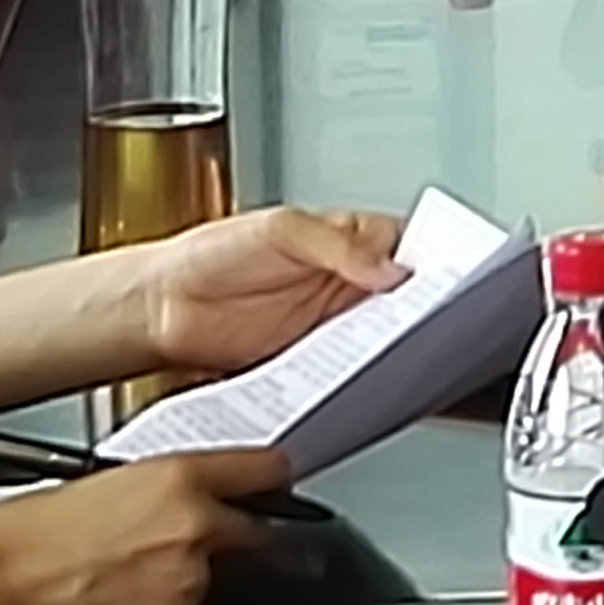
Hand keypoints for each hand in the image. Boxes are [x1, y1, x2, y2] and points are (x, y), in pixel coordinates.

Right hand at [0, 450, 287, 604]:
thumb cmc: (22, 535)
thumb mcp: (103, 482)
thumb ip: (164, 488)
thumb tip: (190, 497)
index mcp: (180, 477)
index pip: (268, 471)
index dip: (271, 484)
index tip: (274, 492)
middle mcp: (196, 528)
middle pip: (260, 537)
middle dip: (241, 543)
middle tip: (194, 550)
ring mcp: (186, 584)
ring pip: (220, 587)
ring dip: (193, 586)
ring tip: (130, 583)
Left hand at [136, 203, 405, 373]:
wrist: (159, 308)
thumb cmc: (208, 255)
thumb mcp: (279, 230)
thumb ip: (337, 246)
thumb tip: (392, 267)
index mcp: (342, 238)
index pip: (402, 244)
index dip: (426, 259)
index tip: (444, 275)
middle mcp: (340, 281)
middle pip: (397, 296)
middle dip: (415, 307)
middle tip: (430, 317)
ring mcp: (325, 324)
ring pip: (375, 335)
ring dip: (387, 343)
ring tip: (399, 347)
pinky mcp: (307, 362)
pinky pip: (343, 369)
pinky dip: (354, 374)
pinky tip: (359, 373)